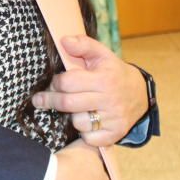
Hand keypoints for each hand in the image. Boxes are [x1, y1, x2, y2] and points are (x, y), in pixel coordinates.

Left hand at [32, 35, 147, 145]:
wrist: (140, 93)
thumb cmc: (114, 72)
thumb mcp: (102, 54)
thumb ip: (83, 45)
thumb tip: (64, 40)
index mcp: (103, 79)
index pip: (68, 83)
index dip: (55, 83)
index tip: (53, 83)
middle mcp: (109, 100)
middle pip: (68, 104)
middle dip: (49, 101)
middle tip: (39, 100)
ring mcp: (113, 119)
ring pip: (78, 123)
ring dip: (71, 117)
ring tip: (74, 108)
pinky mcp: (115, 134)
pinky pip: (89, 139)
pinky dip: (84, 133)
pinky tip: (87, 122)